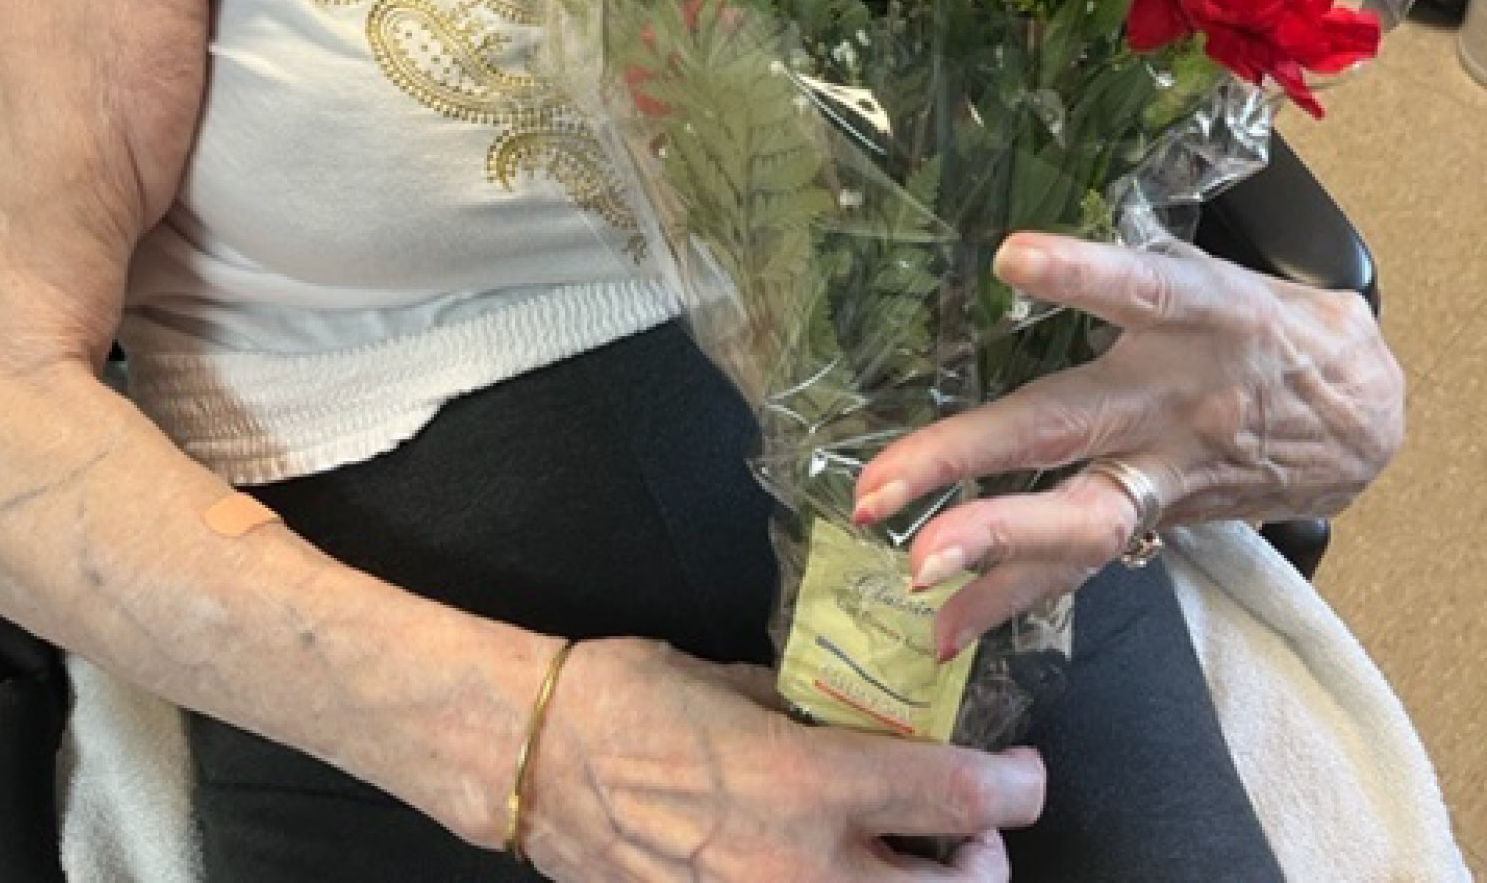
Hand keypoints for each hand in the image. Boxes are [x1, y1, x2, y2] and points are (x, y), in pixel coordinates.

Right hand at [522, 639, 1044, 881]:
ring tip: (893, 863)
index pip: (963, 799)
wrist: (529, 760)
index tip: (1019, 774)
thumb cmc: (621, 698)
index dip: (1015, 786)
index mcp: (810, 782)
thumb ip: (808, 715)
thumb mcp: (729, 685)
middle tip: (963, 834)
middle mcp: (805, 867)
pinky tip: (820, 870)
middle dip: (980, 864)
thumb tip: (859, 723)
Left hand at [853, 231, 1405, 657]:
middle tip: (884, 484)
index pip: (1142, 289)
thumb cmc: (1266, 328)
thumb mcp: (1215, 277)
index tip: (1014, 259)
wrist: (1366, 414)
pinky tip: (945, 626)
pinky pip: (1084, 563)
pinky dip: (1012, 595)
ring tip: (915, 569)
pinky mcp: (1168, 517)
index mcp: (1199, 317)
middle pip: (1069, 425)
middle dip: (970, 455)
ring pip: (1082, 516)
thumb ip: (1132, 271)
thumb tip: (1020, 248)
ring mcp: (1171, 469)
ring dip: (992, 546)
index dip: (1083, 274)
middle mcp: (1176, 399)